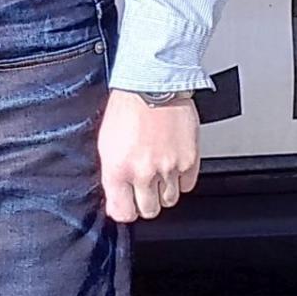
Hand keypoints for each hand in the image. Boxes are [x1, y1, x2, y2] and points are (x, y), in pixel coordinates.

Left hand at [99, 91, 203, 222]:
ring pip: (169, 200)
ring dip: (164, 190)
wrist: (153, 83)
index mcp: (118, 169)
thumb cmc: (127, 108)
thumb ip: (112, 176)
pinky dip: (180, 179)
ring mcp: (169, 168)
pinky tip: (172, 163)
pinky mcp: (190, 160)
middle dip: (145, 202)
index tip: (126, 204)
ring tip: (158, 171)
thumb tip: (116, 200)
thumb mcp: (106, 143)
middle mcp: (144, 172)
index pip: (123, 212)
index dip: (124, 210)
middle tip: (143, 186)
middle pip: (149, 210)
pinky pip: (187, 185)